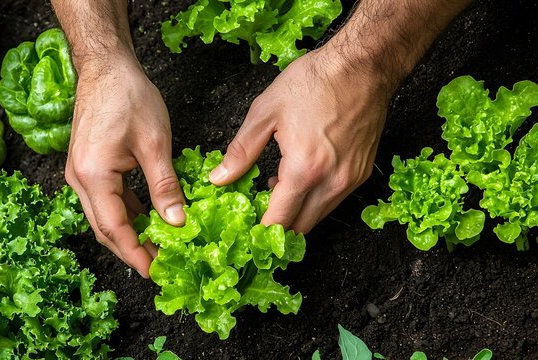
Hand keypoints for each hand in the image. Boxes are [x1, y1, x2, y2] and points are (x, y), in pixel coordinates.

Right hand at [65, 58, 185, 277]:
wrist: (106, 67)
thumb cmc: (129, 97)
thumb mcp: (155, 144)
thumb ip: (165, 187)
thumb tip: (177, 222)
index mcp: (93, 175)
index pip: (114, 228)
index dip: (135, 254)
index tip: (156, 272)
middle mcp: (80, 179)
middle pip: (105, 228)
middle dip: (132, 249)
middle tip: (160, 265)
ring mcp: (81, 173)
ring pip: (105, 216)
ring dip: (130, 232)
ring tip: (158, 245)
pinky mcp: (89, 167)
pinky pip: (106, 199)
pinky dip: (127, 212)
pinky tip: (149, 218)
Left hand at [210, 46, 391, 232]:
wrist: (362, 66)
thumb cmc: (314, 83)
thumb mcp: (265, 113)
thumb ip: (241, 151)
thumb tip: (219, 178)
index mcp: (304, 170)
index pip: (279, 222)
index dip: (259, 233)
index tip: (245, 230)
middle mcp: (331, 183)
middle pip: (300, 229)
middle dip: (276, 227)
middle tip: (257, 211)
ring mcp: (350, 180)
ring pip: (318, 217)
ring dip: (296, 213)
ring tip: (276, 187)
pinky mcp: (362, 174)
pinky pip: (334, 201)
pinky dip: (314, 200)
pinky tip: (300, 177)